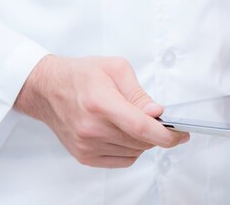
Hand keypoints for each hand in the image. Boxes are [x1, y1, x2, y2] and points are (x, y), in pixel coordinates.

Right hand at [15, 55, 188, 167]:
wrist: (48, 88)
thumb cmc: (81, 75)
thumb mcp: (116, 69)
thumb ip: (139, 93)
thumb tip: (156, 113)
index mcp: (100, 103)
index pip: (140, 127)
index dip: (166, 135)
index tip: (181, 134)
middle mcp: (91, 128)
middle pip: (140, 141)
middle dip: (157, 132)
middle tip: (158, 118)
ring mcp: (86, 145)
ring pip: (134, 152)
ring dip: (143, 140)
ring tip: (134, 119)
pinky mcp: (84, 156)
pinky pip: (122, 160)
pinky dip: (131, 150)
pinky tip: (125, 133)